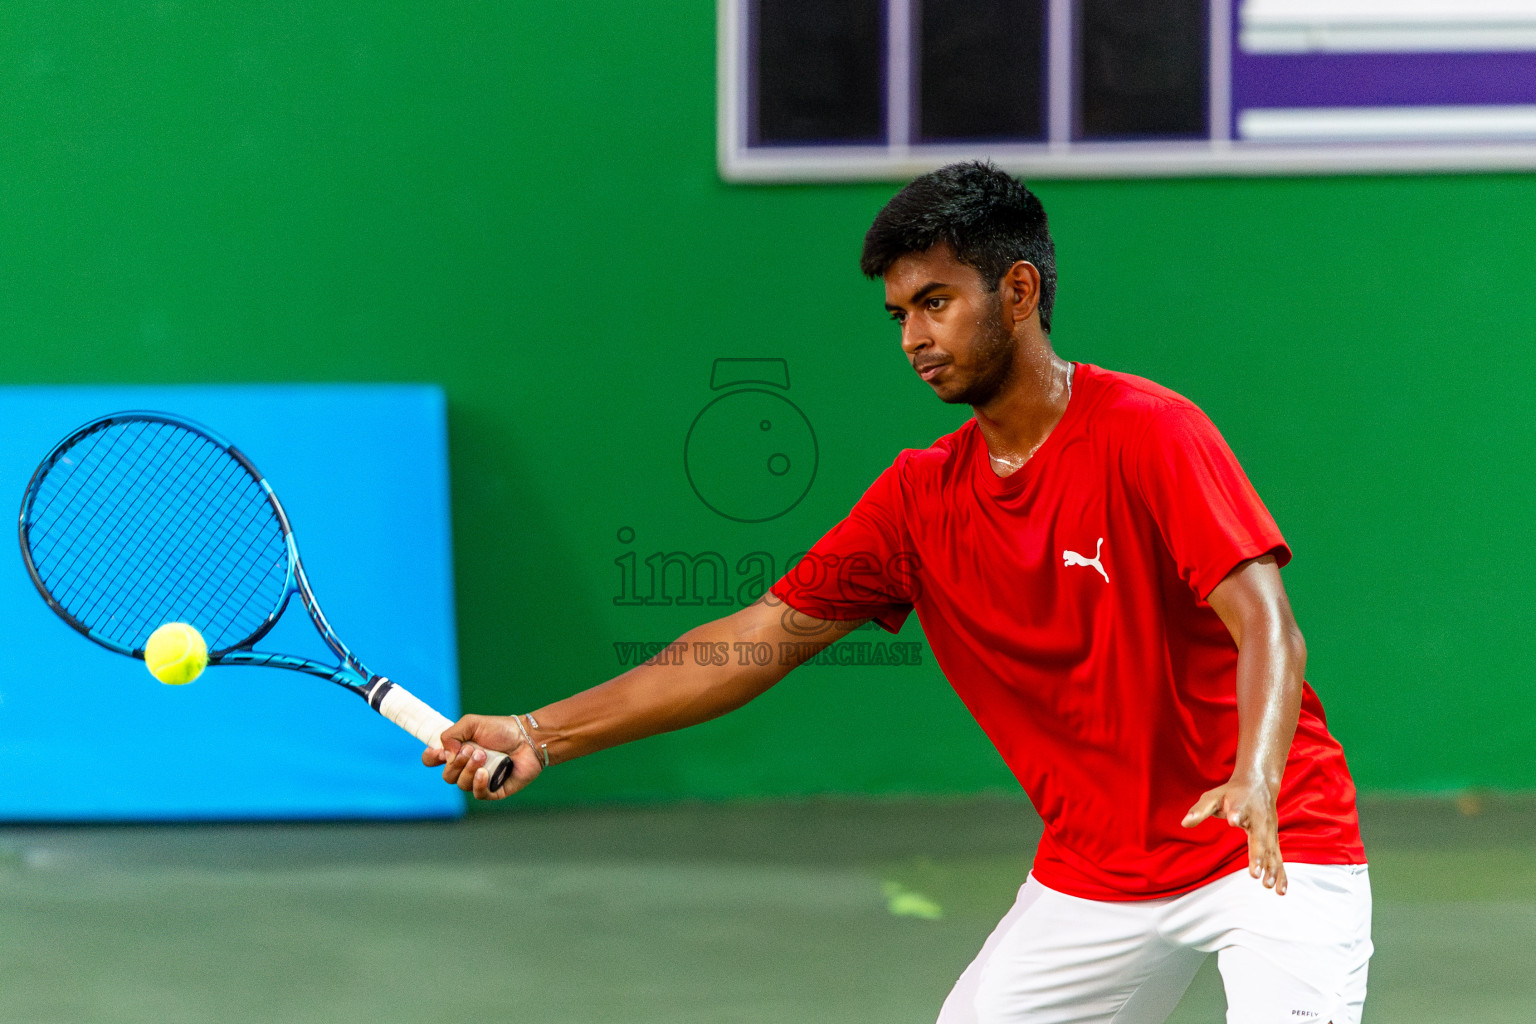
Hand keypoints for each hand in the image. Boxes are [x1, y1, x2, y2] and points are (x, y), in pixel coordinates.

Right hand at [420, 714, 543, 800]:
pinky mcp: (493, 790)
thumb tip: (444, 754)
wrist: (528, 738)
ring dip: (469, 770)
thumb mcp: (472, 723)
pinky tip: (484, 773)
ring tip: (484, 756)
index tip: (436, 753)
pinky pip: (478, 794)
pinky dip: (478, 784)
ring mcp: (479, 780)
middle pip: (447, 775)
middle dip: (456, 763)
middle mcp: (466, 768)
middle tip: (472, 750)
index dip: (430, 758)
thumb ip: (452, 734)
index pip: (434, 761)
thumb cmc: (501, 730)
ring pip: (461, 784)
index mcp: (458, 752)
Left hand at [1181, 776, 1287, 893]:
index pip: (1238, 811)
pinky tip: (1281, 891)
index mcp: (1242, 806)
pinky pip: (1278, 858)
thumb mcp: (1213, 797)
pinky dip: (1281, 874)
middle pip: (1259, 838)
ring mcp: (1269, 831)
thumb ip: (1200, 810)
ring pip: (1272, 851)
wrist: (1259, 784)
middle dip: (1258, 856)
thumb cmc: (1232, 793)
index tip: (1232, 819)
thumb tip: (1185, 823)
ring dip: (1271, 869)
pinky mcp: (1274, 840)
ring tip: (1266, 885)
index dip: (1236, 815)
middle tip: (1254, 873)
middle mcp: (1259, 819)